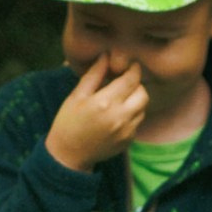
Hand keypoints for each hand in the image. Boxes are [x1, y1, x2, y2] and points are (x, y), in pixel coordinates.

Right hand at [44, 56, 148, 171]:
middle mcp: (119, 117)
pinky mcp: (128, 140)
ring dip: (135, 100)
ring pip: (143, 108)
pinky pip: (138, 122)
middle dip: (136, 85)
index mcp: (105, 102)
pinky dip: (132, 115)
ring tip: (120, 100)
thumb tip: (106, 56)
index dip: (133, 70)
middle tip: (125, 84)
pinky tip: (117, 116)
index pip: (130, 79)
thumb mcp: (77, 96)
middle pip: (143, 93)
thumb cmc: (68, 122)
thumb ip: (94, 75)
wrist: (68, 155)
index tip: (130, 66)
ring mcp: (126, 131)